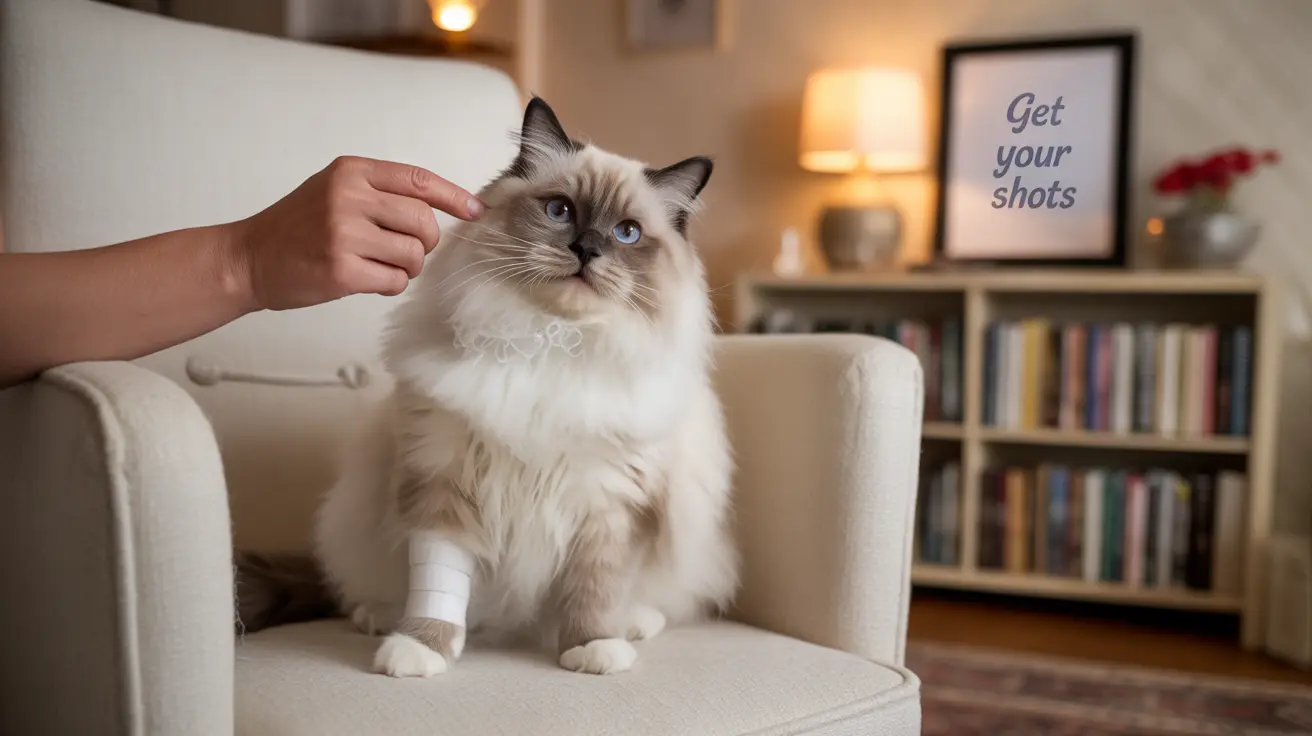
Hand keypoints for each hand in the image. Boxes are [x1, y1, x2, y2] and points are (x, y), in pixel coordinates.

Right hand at [222, 155, 484, 310]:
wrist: (248, 258)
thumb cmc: (296, 227)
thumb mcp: (334, 190)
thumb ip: (380, 191)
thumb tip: (439, 206)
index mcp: (351, 171)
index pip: (419, 180)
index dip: (454, 197)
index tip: (476, 211)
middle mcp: (348, 197)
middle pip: (423, 221)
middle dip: (425, 243)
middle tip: (405, 250)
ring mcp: (344, 233)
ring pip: (413, 254)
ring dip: (406, 267)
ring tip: (379, 265)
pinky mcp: (341, 270)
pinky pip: (395, 281)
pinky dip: (389, 285)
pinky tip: (366, 279)